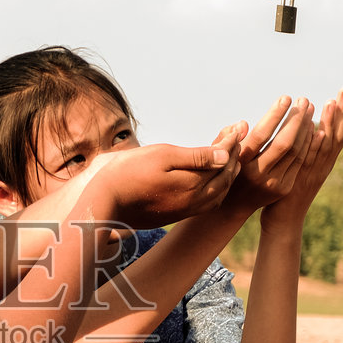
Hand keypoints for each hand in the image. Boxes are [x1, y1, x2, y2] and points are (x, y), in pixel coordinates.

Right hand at [85, 124, 243, 227]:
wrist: (105, 203)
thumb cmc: (129, 173)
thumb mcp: (162, 156)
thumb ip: (196, 157)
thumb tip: (225, 154)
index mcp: (193, 185)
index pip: (222, 161)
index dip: (231, 143)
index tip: (237, 127)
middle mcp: (194, 202)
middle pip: (225, 178)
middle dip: (234, 157)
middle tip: (237, 137)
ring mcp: (185, 211)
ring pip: (219, 193)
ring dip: (227, 174)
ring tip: (229, 157)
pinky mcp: (176, 216)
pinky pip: (207, 202)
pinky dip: (216, 187)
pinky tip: (211, 179)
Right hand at [224, 95, 314, 213]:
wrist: (233, 206)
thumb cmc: (224, 169)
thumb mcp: (220, 153)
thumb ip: (227, 137)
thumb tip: (244, 124)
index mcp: (242, 163)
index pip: (261, 135)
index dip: (275, 115)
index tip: (286, 97)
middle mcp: (259, 175)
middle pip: (284, 144)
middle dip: (296, 119)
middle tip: (304, 100)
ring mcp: (274, 184)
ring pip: (296, 153)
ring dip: (306, 129)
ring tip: (310, 109)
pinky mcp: (284, 188)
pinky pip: (300, 163)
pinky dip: (308, 144)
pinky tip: (312, 128)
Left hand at [262, 85, 342, 228]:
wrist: (284, 222)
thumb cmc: (287, 192)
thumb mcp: (299, 164)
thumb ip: (304, 145)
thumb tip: (308, 124)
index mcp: (324, 159)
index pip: (339, 129)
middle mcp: (324, 164)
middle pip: (339, 133)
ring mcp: (314, 173)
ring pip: (327, 145)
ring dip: (331, 122)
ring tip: (333, 100)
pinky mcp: (301, 181)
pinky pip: (311, 161)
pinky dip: (317, 147)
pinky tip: (320, 132)